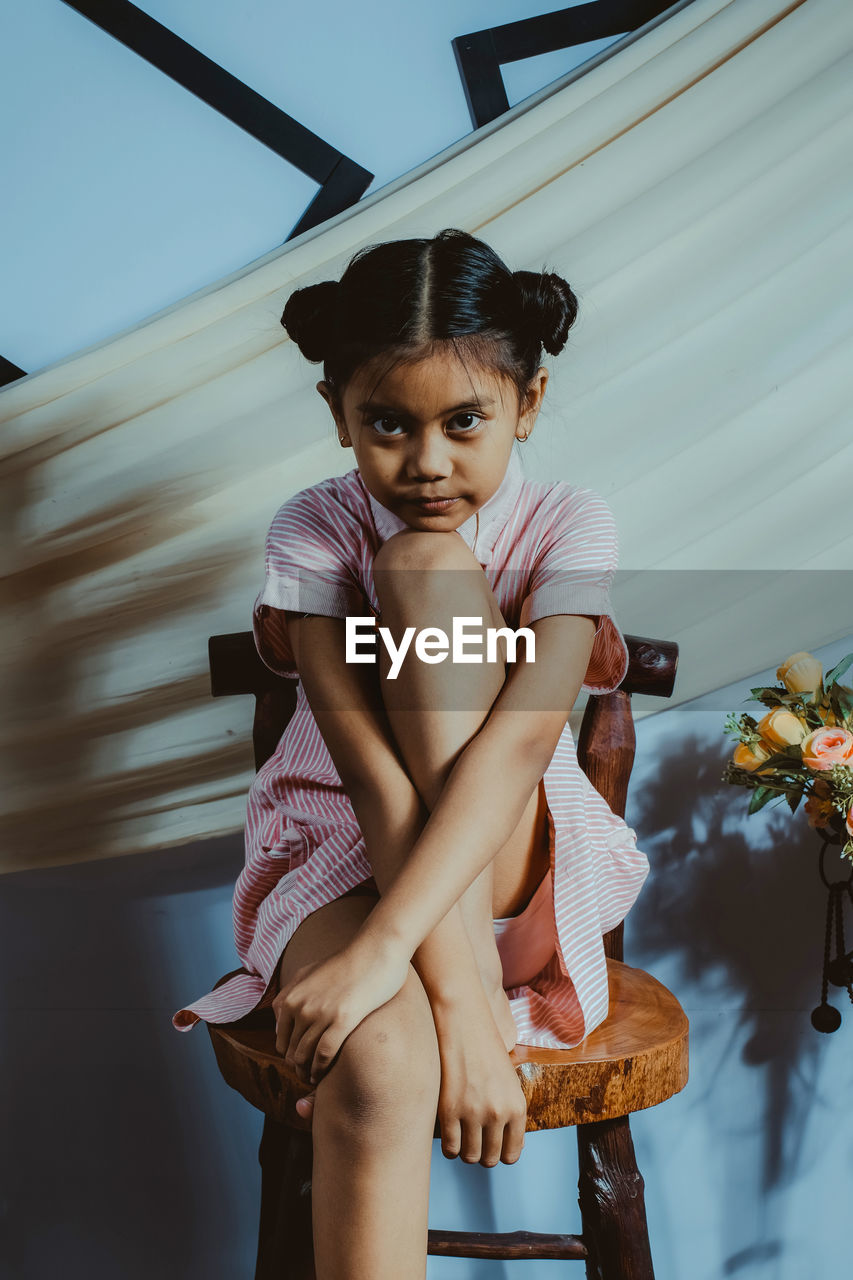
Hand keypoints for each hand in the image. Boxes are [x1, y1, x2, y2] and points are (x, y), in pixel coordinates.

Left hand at [272, 935, 409, 1084]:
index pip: (281, 1039)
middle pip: (292, 1050)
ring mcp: (320, 1013)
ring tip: (313, 1079)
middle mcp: (301, 1005)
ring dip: (307, 1072)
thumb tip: (280, 1016)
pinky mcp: (342, 1020)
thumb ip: (292, 992)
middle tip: (306, 1076)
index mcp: (291, 995)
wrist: (375, 950)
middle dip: (297, 1067)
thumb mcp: (310, 971)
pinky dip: (320, 1069)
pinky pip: (324, 1054)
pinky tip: (323, 1075)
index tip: (298, 1062)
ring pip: (305, 1055)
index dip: (288, 1055)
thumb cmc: (347, 962)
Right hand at [433, 997, 526, 1166]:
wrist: (464, 1023)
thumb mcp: (510, 1082)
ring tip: (461, 1136)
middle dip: (482, 1153)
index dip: (500, 1154)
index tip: (491, 1146)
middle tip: (474, 1140)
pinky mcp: (448, 1109)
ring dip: (465, 1151)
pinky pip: (449, 1147)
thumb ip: (511, 1114)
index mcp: (517, 1107)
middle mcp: (498, 1113)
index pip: (512, 1154)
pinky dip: (449, 1147)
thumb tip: (512, 1148)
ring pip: (469, 1157)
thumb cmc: (487, 1050)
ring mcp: (473, 1112)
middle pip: (489, 1159)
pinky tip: (449, 1133)